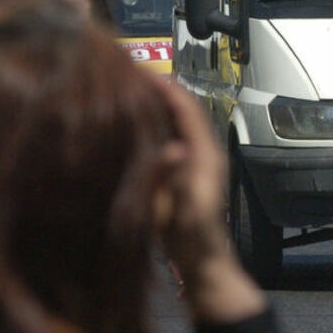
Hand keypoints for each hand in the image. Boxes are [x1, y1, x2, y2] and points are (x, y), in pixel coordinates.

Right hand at [149, 74, 265, 321]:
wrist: (202, 262)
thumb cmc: (193, 238)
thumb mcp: (184, 211)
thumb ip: (177, 181)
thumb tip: (175, 148)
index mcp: (205, 154)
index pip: (187, 109)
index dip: (166, 88)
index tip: (141, 70)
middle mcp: (201, 150)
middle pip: (181, 108)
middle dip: (159, 88)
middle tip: (128, 72)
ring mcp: (193, 158)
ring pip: (175, 119)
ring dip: (156, 101)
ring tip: (127, 86)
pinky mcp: (182, 168)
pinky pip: (168, 134)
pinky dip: (152, 119)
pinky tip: (132, 118)